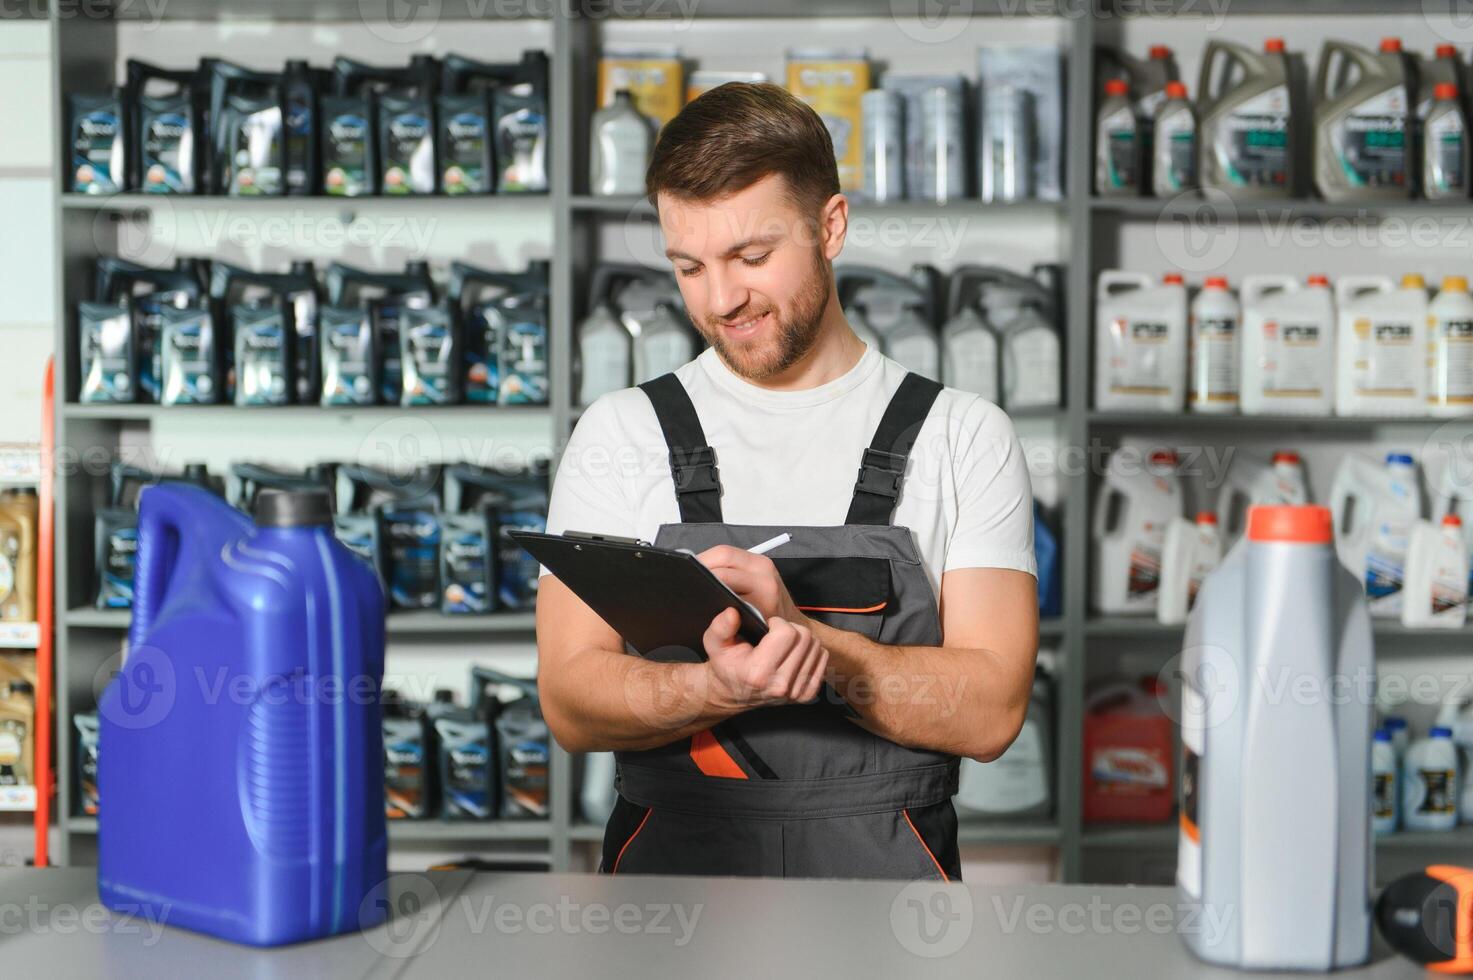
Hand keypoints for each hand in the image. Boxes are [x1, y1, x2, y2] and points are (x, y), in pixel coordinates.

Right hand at [697, 545, 807, 626]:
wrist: (791, 627)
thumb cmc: (765, 633)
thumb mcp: (740, 632)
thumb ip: (721, 621)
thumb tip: (698, 598)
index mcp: (761, 588)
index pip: (723, 573)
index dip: (701, 574)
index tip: (687, 581)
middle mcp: (765, 572)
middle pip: (724, 554)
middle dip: (701, 562)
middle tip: (686, 574)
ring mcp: (764, 564)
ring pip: (727, 552)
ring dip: (709, 560)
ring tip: (694, 573)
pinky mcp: (762, 562)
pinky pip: (734, 555)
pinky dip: (718, 562)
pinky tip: (708, 573)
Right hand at [700, 608, 827, 710]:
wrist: (735, 692)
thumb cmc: (728, 664)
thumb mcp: (715, 643)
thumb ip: (721, 627)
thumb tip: (732, 613)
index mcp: (758, 674)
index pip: (787, 633)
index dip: (777, 623)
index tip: (768, 627)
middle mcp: (779, 686)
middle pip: (805, 638)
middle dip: (791, 629)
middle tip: (776, 635)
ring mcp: (796, 693)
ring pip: (816, 646)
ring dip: (802, 640)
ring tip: (783, 645)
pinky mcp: (808, 695)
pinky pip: (822, 659)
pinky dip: (811, 651)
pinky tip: (794, 654)